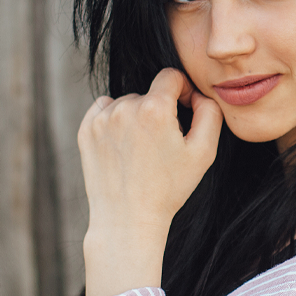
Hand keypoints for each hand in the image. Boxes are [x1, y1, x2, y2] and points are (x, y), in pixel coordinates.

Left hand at [77, 68, 223, 295]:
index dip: (182, 91)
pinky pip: (104, 110)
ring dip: (136, 117)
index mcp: (154, 109)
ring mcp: (101, 119)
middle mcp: (124, 107)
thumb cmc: (169, 188)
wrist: (127, 219)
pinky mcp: (85, 130)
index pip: (171, 77)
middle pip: (148, 93)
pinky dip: (114, 121)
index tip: (183, 110)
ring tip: (141, 151)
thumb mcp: (204, 152)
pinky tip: (123, 147)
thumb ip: (209, 113)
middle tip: (161, 145)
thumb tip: (196, 95)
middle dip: (158, 111)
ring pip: (126, 102)